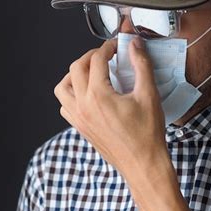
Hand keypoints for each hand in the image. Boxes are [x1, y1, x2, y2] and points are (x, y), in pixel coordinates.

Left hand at [53, 37, 168, 181]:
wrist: (143, 164)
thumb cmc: (147, 134)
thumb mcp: (148, 95)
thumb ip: (141, 65)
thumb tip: (134, 45)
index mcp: (98, 96)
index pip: (96, 60)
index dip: (107, 48)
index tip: (116, 47)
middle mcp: (83, 106)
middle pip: (76, 68)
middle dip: (91, 57)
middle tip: (106, 55)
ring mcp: (78, 118)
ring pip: (63, 87)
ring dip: (75, 74)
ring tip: (92, 72)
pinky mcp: (80, 128)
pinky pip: (65, 105)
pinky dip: (71, 94)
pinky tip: (88, 94)